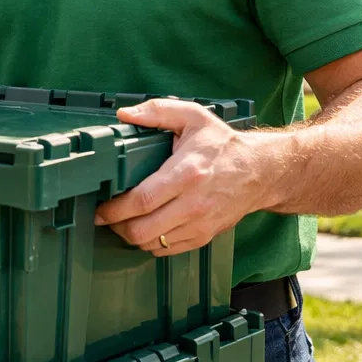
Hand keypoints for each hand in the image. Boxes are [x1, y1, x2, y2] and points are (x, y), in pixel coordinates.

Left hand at [94, 98, 269, 255]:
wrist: (260, 172)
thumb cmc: (223, 144)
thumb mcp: (193, 116)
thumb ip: (157, 111)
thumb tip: (125, 114)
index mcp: (187, 173)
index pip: (142, 200)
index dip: (114, 209)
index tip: (100, 208)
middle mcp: (194, 203)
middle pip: (143, 229)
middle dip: (117, 226)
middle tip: (105, 216)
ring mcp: (200, 224)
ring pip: (153, 244)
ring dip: (132, 236)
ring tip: (123, 221)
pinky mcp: (204, 236)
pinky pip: (168, 250)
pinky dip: (151, 243)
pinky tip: (145, 227)